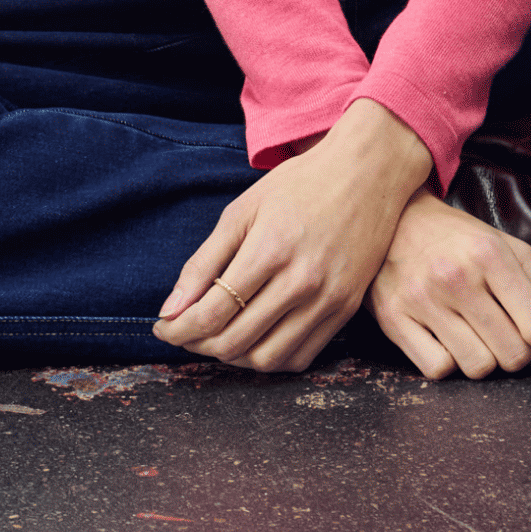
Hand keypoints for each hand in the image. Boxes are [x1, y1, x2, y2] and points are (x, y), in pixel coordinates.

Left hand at [151, 99, 431, 372]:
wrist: (368, 173)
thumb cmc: (301, 184)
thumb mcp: (244, 209)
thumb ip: (204, 261)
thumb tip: (171, 308)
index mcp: (270, 249)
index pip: (212, 312)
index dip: (178, 328)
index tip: (162, 327)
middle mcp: (302, 281)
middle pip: (234, 341)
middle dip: (197, 344)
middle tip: (184, 331)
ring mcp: (328, 299)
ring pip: (266, 359)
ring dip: (232, 357)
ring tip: (217, 337)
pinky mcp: (346, 309)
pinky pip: (300, 357)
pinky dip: (270, 359)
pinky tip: (254, 339)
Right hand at [368, 190, 530, 379]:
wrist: (397, 220)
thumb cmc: (462, 240)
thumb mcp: (511, 251)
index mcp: (490, 254)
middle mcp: (455, 276)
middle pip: (512, 355)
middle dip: (520, 354)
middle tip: (510, 338)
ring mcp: (421, 299)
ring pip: (478, 368)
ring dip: (486, 360)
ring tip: (479, 337)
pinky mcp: (393, 318)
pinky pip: (439, 370)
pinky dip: (449, 363)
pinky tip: (448, 339)